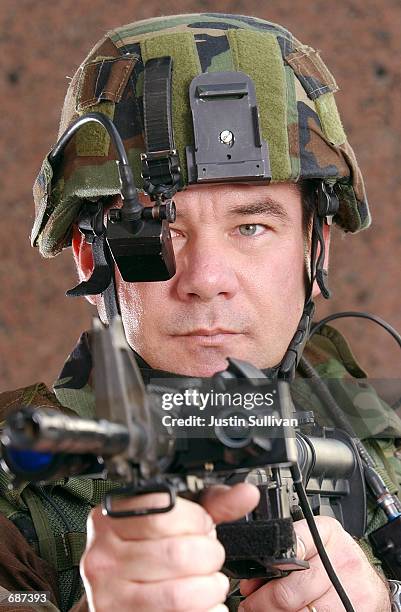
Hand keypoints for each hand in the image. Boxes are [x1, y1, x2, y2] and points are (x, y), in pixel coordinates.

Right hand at [80, 483, 259, 610]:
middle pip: (177, 554)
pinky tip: (205, 602)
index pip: (166, 514)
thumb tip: (247, 493)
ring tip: (212, 581)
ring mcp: (109, 592)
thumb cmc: (143, 549)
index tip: (204, 526)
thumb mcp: (170, 519)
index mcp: (112, 518)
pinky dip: (204, 611)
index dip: (198, 521)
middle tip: (210, 555)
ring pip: (179, 594)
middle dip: (209, 555)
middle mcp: (104, 554)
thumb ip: (208, 505)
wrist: (112, 590)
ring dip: (210, 588)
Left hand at [239, 516, 390, 611]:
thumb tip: (250, 582)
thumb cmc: (335, 560)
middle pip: (289, 592)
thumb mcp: (314, 543)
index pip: (292, 546)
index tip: (251, 582)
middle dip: (263, 602)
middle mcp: (341, 559)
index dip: (270, 566)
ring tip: (268, 610)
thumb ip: (284, 554)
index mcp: (326, 533)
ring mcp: (351, 589)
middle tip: (252, 604)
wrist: (370, 583)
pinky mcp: (355, 611)